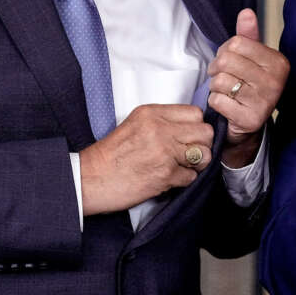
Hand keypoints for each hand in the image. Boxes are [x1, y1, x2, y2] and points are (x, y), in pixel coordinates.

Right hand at [78, 104, 214, 214]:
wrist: (90, 179)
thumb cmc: (110, 155)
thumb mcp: (134, 124)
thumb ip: (161, 121)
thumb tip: (189, 127)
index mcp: (151, 113)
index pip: (195, 113)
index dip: (196, 126)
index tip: (189, 136)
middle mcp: (160, 129)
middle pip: (205, 132)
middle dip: (201, 145)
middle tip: (189, 153)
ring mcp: (164, 152)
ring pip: (204, 154)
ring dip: (197, 164)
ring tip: (182, 166)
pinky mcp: (165, 175)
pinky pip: (191, 177)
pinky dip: (184, 180)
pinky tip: (169, 179)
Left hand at [207, 9, 289, 166]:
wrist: (249, 122)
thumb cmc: (248, 84)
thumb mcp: (250, 57)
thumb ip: (247, 35)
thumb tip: (246, 12)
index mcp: (278, 62)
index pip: (237, 43)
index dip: (225, 50)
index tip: (229, 60)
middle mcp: (275, 81)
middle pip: (226, 61)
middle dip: (216, 68)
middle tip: (221, 76)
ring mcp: (264, 102)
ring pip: (220, 81)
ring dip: (215, 86)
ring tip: (224, 90)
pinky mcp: (250, 120)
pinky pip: (217, 100)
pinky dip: (215, 102)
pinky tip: (226, 105)